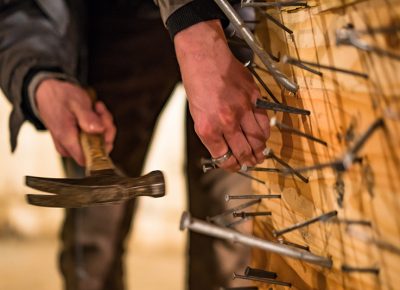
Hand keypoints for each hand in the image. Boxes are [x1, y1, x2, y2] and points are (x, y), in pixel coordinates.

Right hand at [35, 79, 115, 165]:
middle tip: (101, 112)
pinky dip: (98, 124)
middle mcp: (68, 146)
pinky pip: (94, 138)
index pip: (89, 158)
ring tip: (96, 108)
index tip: (104, 127)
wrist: (47, 92)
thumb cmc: (60, 96)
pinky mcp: (76, 140)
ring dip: (103, 124)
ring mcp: (72, 144)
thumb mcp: (76, 102)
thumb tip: (99, 130)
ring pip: (98, 143)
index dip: (103, 145)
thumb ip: (87, 117)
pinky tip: (94, 112)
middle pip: (97, 150)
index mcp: (67, 138)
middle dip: (105, 130)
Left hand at [174, 20, 269, 170]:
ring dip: (260, 149)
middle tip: (252, 162)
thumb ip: (212, 134)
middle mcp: (226, 122)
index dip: (231, 166)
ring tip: (260, 152)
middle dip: (249, 161)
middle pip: (244, 152)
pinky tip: (263, 134)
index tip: (235, 165)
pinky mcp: (254, 97)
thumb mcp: (197, 114)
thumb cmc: (197, 84)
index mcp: (208, 128)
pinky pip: (264, 120)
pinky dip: (265, 131)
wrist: (204, 56)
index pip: (225, 158)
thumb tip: (225, 149)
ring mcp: (242, 109)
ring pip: (259, 139)